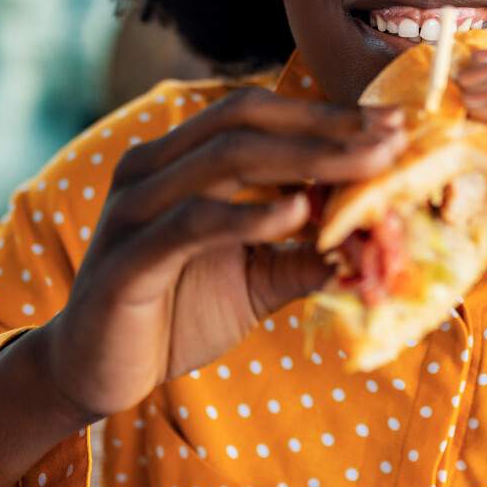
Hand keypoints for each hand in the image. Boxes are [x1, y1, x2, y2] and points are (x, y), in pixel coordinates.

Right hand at [37, 88, 410, 422]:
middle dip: (326, 126)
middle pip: (245, 122)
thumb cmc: (172, 315)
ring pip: (224, 161)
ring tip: (367, 168)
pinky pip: (193, 223)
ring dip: (306, 160)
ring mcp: (134, 209)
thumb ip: (302, 254)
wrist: (92, 373)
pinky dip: (249, 215)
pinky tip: (299, 214)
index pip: (256, 115)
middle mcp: (150, 169)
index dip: (325, 113)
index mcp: (175, 160)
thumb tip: (374, 241)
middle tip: (393, 138)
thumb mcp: (253, 281)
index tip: (393, 125)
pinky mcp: (126, 260)